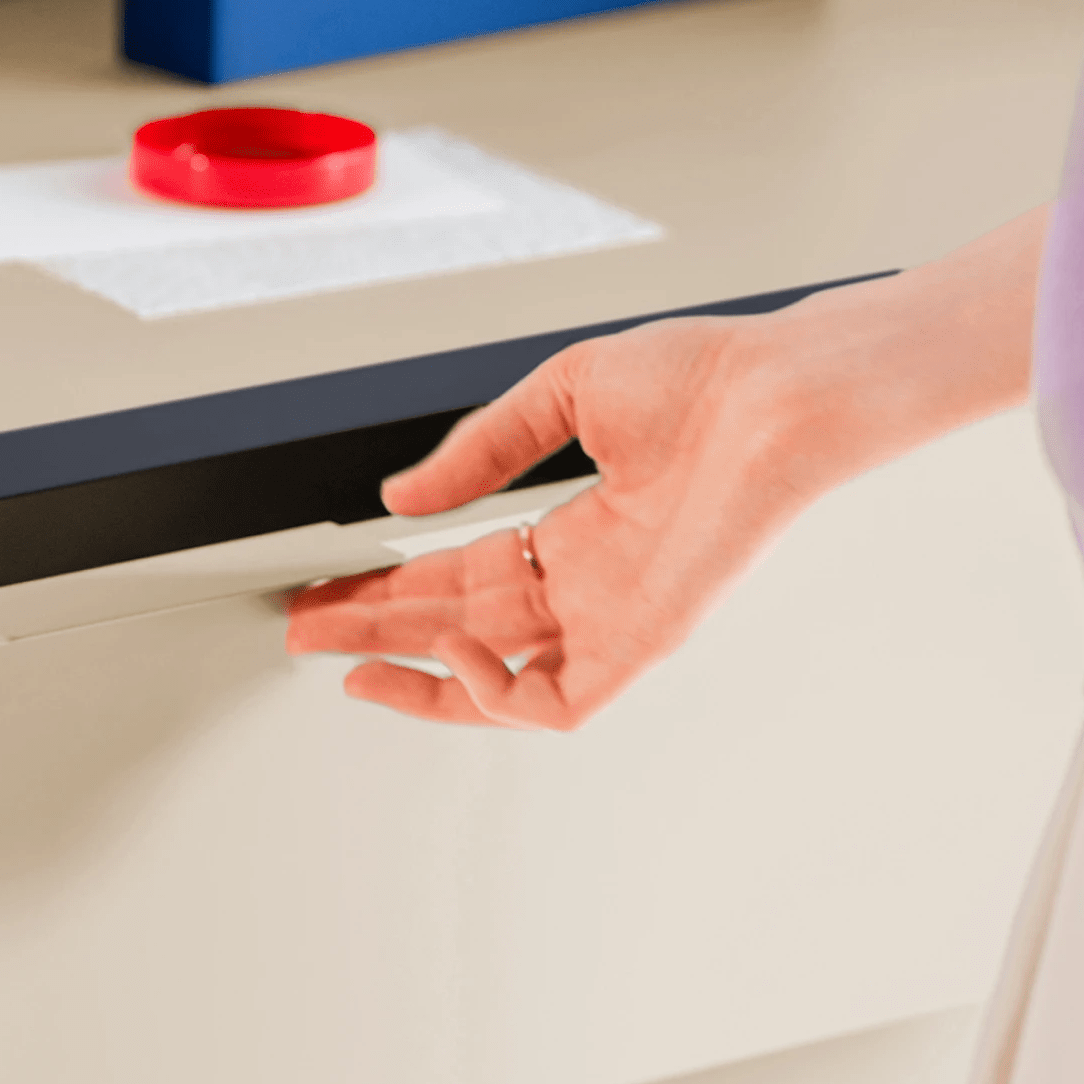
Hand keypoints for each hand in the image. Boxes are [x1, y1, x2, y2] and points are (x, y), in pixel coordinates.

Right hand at [284, 314, 815, 728]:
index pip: (462, 578)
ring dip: (419, 678)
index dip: (389, 588)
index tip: (327, 589)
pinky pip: (559, 703)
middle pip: (463, 628)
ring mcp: (617, 618)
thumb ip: (481, 454)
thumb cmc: (704, 379)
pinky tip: (451, 654)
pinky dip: (498, 695)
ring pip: (500, 680)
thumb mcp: (561, 398)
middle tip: (308, 634)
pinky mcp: (646, 641)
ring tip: (351, 666)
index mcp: (576, 532)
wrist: (774, 389)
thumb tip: (403, 500)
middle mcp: (593, 584)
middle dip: (380, 633)